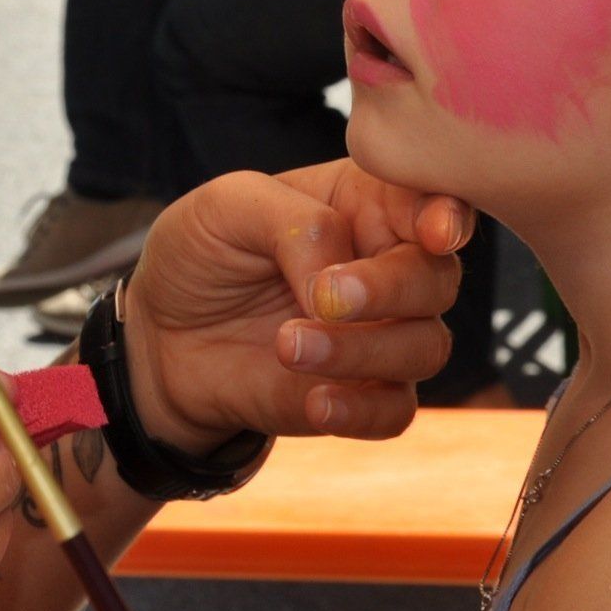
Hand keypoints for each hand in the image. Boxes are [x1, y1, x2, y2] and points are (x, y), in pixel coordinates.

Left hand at [125, 162, 468, 450]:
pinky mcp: (363, 394)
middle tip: (326, 297)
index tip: (436, 232)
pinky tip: (315, 401)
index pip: (429, 200)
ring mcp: (382, 333)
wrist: (164, 335)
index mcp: (364, 202)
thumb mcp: (227, 207)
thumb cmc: (204, 253)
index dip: (447, 213)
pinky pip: (396, 411)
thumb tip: (336, 282)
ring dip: (363, 350)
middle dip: (390, 289)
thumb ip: (296, 224)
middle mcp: (388, 265)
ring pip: (425, 346)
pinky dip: (362, 409)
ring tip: (288, 345)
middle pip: (437, 279)